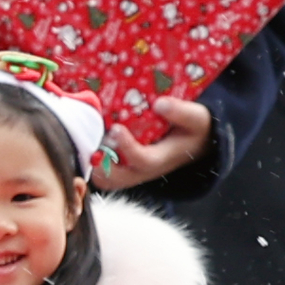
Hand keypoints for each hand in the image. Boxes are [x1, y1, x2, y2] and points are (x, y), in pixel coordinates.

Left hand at [99, 96, 215, 189]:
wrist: (194, 141)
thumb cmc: (194, 128)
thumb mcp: (196, 118)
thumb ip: (181, 112)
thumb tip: (159, 104)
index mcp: (163, 159)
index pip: (143, 160)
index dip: (127, 148)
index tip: (117, 128)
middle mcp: (144, 170)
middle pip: (117, 179)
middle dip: (102, 164)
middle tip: (93, 142)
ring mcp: (132, 172)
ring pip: (106, 180)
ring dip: (94, 165)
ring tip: (87, 142)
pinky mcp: (124, 168)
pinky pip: (103, 174)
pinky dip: (93, 162)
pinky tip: (89, 141)